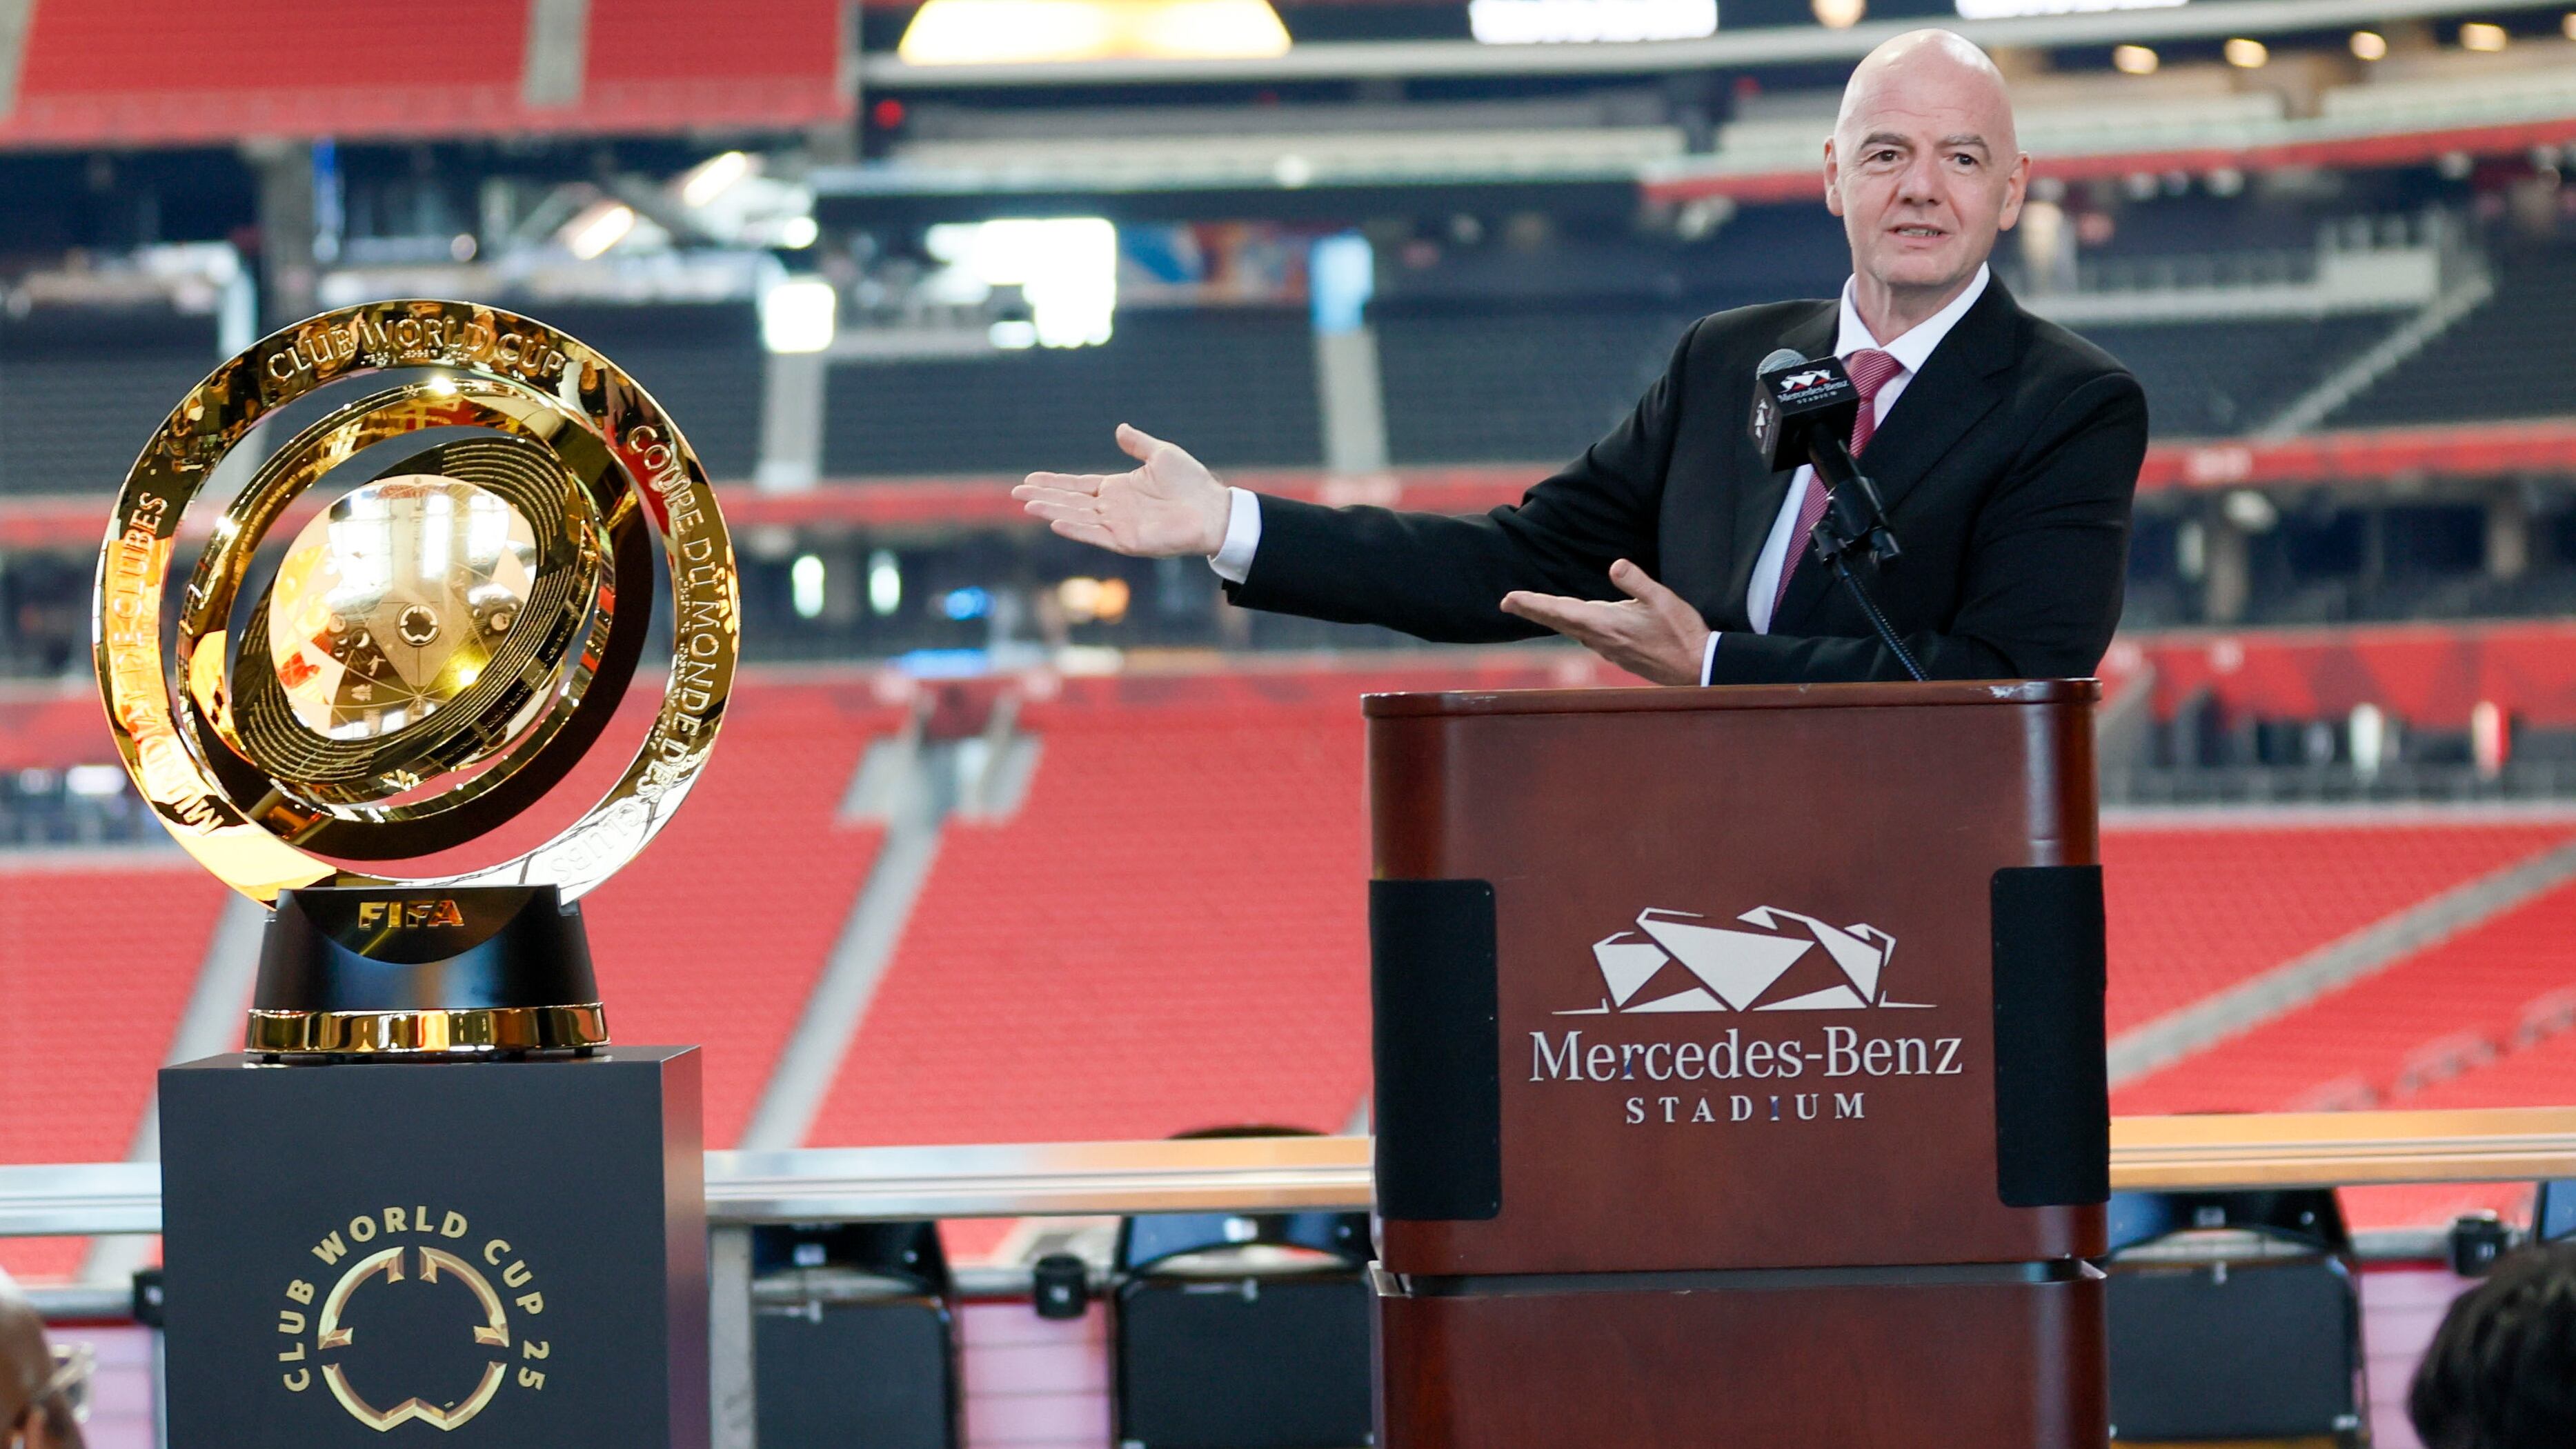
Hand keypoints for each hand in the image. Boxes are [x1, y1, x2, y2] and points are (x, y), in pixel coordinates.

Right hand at [1013, 424, 1230, 557]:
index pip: (1077, 486)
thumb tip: (1119, 429)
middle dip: (1043, 497)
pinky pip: (1096, 535)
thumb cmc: (1192, 483)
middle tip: (1015, 493)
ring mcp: (1119, 526)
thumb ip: (1138, 444)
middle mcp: (1113, 509)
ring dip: (1052, 511)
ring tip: (1027, 506)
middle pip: (1070, 502)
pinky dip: (1076, 529)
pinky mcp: (1127, 541)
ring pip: (1077, 518)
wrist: (1213, 508)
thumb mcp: (1162, 454)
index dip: (1054, 483)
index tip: (1029, 479)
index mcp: (1118, 489)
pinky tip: (1055, 522)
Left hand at [1500, 559, 1711, 685]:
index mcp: (1606, 624)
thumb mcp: (1662, 600)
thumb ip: (1636, 581)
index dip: (1533, 604)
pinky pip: (1587, 637)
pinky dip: (1571, 626)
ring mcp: (1609, 650)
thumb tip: (1614, 566)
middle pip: (1559, 621)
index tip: (1509, 600)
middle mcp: (1601, 639)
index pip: (1560, 611)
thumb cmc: (1682, 633)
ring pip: (1572, 630)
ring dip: (1551, 618)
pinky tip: (1572, 623)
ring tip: (1533, 608)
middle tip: (1507, 602)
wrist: (1698, 668)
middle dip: (1533, 610)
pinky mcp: (1619, 655)